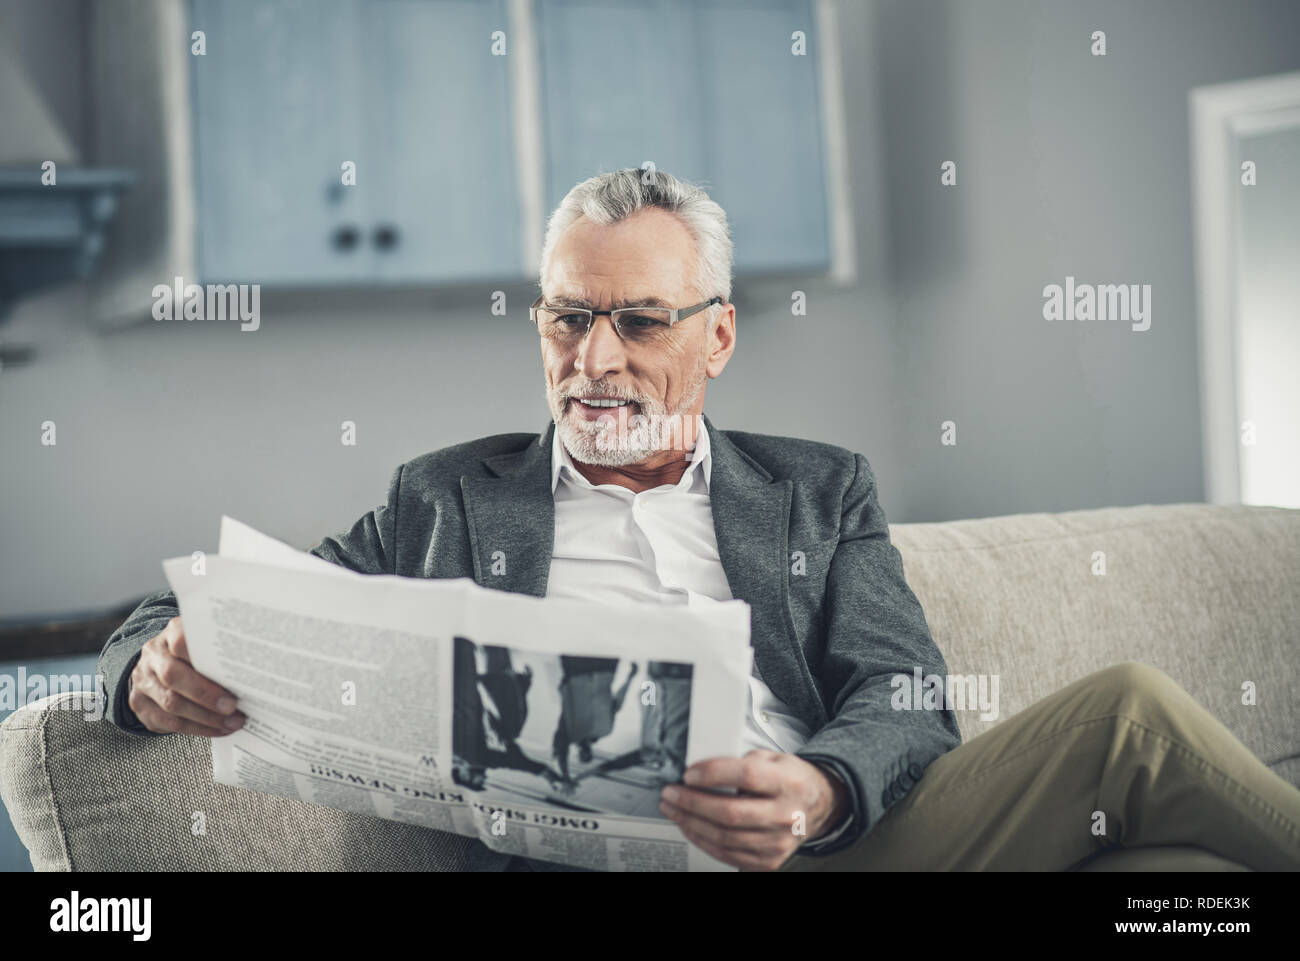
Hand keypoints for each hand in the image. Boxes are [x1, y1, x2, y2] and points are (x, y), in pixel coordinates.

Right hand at [128, 616, 244, 736]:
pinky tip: (217, 730)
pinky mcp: (140, 705)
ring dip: (206, 718)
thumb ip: (219, 654)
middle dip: (206, 695)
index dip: (204, 656)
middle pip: (174, 675)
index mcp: (171, 634)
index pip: (182, 640)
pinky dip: (197, 729)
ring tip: (232, 723)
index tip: (231, 671)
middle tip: (233, 706)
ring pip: (171, 703)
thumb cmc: (190, 657)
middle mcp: (153, 655)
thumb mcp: (203, 646)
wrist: (155, 667)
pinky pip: (168, 722)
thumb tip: (252, 671)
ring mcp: (144, 681)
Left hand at [658, 750, 848, 870]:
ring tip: (673, 809)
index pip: (746, 777)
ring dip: (690, 823)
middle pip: (729, 813)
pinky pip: (727, 854)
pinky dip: (703, 840)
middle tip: (670, 793)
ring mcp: (778, 843)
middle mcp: (786, 815)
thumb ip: (741, 761)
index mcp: (788, 783)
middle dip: (691, 803)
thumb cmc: (790, 780)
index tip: (689, 773)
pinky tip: (690, 827)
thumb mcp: (773, 758)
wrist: (817, 807)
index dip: (713, 774)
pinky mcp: (769, 861)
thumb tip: (701, 769)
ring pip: (724, 837)